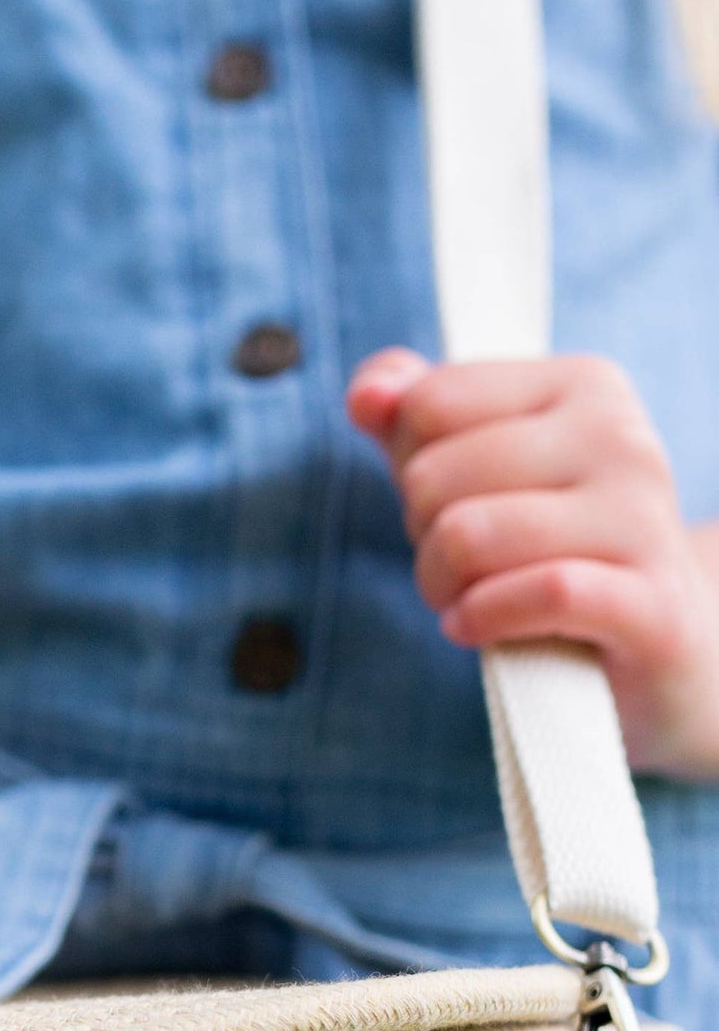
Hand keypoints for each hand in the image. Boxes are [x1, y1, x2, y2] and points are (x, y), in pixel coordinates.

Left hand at [348, 347, 718, 777]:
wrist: (662, 645)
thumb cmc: (555, 548)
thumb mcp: (480, 472)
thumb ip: (414, 418)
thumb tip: (367, 396)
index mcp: (584, 385)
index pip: (430, 400)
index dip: (410, 463)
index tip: (449, 500)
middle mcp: (622, 439)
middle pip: (435, 476)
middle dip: (422, 535)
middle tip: (459, 566)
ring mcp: (643, 520)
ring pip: (470, 535)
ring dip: (441, 586)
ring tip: (465, 602)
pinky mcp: (650, 604)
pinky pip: (540, 593)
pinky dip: (483, 618)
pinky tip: (476, 628)